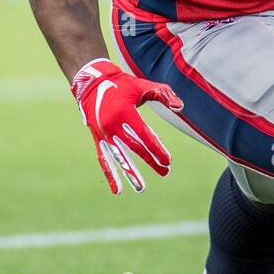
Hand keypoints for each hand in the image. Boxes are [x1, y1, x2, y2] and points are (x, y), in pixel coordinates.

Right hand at [70, 59, 183, 193]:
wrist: (92, 83)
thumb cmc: (123, 84)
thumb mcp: (142, 85)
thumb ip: (163, 94)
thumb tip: (180, 107)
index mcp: (124, 112)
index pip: (144, 135)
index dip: (156, 148)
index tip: (168, 160)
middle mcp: (112, 125)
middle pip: (134, 148)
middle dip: (150, 161)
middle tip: (165, 172)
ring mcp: (103, 134)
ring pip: (118, 157)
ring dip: (130, 173)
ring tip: (141, 188)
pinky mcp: (97, 139)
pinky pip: (104, 159)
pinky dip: (110, 175)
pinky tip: (118, 190)